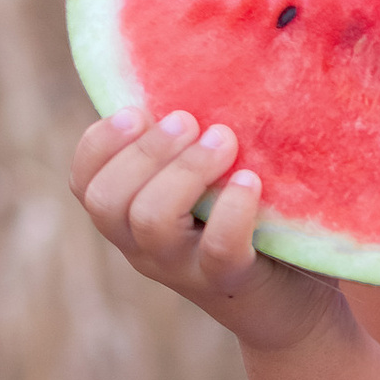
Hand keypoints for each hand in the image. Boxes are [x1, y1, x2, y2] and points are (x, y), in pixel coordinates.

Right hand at [70, 107, 340, 354]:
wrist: (295, 304)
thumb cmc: (249, 225)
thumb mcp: (207, 183)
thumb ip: (185, 147)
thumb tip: (188, 75)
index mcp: (130, 219)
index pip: (84, 183)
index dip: (99, 143)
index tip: (137, 110)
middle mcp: (145, 248)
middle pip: (107, 201)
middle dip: (144, 151)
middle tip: (189, 120)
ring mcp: (183, 269)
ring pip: (151, 221)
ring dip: (185, 169)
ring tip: (224, 140)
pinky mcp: (231, 283)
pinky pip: (218, 248)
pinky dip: (233, 208)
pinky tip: (250, 180)